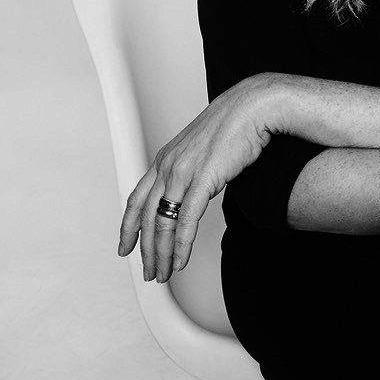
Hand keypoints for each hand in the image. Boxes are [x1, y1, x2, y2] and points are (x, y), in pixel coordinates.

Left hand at [117, 75, 276, 282]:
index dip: (128, 227)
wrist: (254, 106)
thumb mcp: (202, 147)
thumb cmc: (235, 124)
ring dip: (161, 254)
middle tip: (149, 271)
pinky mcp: (202, 180)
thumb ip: (192, 169)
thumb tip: (194, 189)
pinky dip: (180, 245)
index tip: (125, 246)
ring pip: (162, 224)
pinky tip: (180, 260)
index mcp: (166, 158)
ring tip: (164, 273)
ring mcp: (183, 172)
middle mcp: (168, 165)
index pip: (136, 199)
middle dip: (145, 250)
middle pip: (147, 217)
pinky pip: (185, 221)